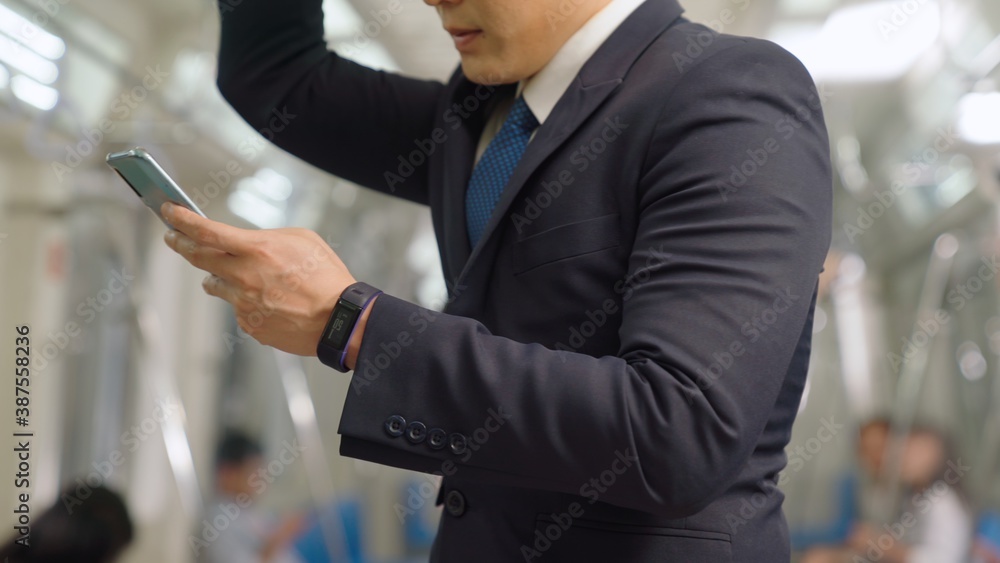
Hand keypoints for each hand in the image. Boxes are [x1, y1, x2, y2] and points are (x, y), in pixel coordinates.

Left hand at [161, 202, 354, 355]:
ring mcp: (243, 303)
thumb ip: (269, 238)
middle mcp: (243, 276)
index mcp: (257, 249)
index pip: (206, 231)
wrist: (338, 320)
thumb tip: (251, 243)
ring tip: (240, 276)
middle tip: (174, 238)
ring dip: (219, 277)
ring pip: (215, 285)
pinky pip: (237, 308)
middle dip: (181, 243)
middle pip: (197, 257)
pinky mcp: (249, 324)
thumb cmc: (326, 278)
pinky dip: (247, 302)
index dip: (182, 219)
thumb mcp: (303, 240)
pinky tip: (271, 302)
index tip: (169, 212)